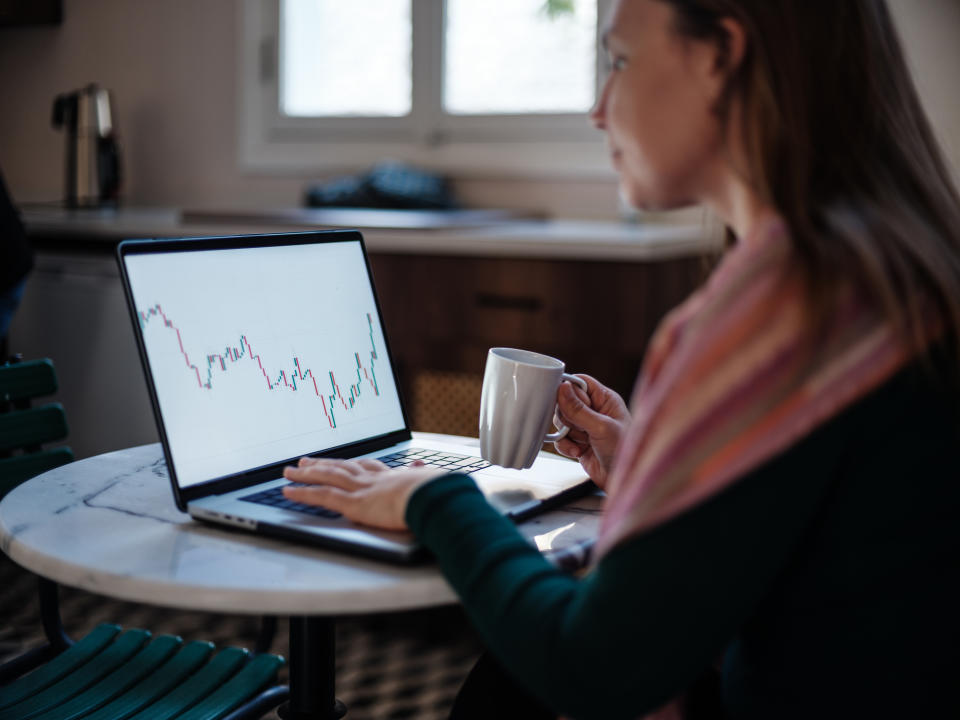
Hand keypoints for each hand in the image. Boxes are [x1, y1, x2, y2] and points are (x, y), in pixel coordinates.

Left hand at [282, 457, 445, 530]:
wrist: (433, 496)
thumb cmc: (438, 492)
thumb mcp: (432, 480)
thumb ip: (422, 473)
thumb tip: (421, 464)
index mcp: (392, 476)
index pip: (366, 467)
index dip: (352, 463)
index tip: (343, 460)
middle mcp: (373, 479)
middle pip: (342, 467)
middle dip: (323, 463)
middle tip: (306, 460)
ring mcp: (361, 489)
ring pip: (327, 477)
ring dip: (306, 473)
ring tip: (289, 470)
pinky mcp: (354, 503)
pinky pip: (322, 496)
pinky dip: (303, 493)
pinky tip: (288, 491)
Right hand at [553, 375, 629, 490]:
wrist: (624, 481)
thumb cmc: (625, 453)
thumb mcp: (601, 427)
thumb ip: (578, 409)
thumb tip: (562, 388)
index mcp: (605, 400)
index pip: (580, 383)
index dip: (568, 390)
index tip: (563, 400)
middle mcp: (595, 411)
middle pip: (566, 402)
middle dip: (568, 417)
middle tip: (580, 427)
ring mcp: (586, 427)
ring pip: (561, 421)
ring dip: (567, 434)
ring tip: (582, 442)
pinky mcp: (579, 442)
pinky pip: (561, 438)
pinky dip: (565, 446)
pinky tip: (578, 452)